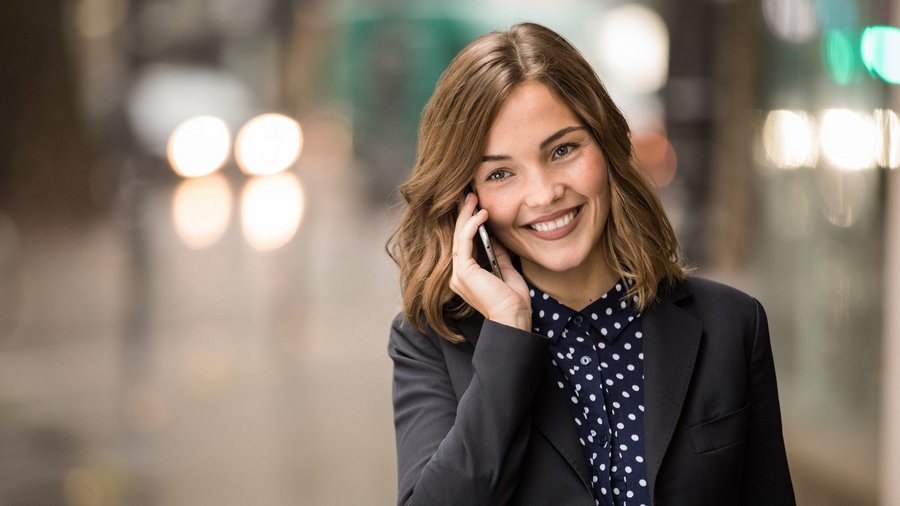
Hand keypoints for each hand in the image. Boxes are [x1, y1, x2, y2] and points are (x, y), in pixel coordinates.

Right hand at [449, 193, 531, 330]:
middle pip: (458, 237)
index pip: (464, 244)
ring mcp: (458, 273)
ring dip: (466, 215)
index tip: (476, 206)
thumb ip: (497, 254)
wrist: (513, 318)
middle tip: (469, 195)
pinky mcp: (464, 271)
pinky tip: (481, 214)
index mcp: (467, 276)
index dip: (468, 224)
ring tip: (472, 197)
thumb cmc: (512, 300)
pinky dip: (471, 225)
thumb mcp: (506, 270)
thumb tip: (494, 237)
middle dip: (464, 214)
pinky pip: (464, 242)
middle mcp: (458, 275)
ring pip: (458, 236)